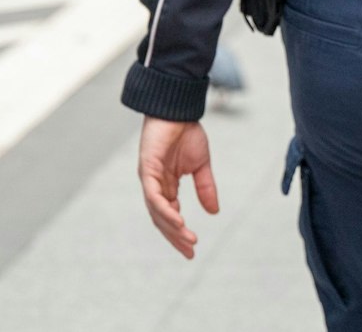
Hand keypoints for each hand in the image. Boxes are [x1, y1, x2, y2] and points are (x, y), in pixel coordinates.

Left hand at [138, 116, 218, 259]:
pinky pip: (153, 195)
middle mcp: (155, 185)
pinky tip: (177, 219)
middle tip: (190, 252)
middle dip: (175, 237)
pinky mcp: (147, 169)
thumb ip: (205, 188)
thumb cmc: (186, 132)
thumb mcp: (201, 165)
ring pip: (157, 211)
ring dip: (172, 227)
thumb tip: (214, 212)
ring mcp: (149, 178)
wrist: (179, 108)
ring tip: (187, 238)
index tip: (193, 249)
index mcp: (166, 185)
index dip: (179, 233)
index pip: (170, 215)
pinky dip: (164, 209)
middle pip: (161, 219)